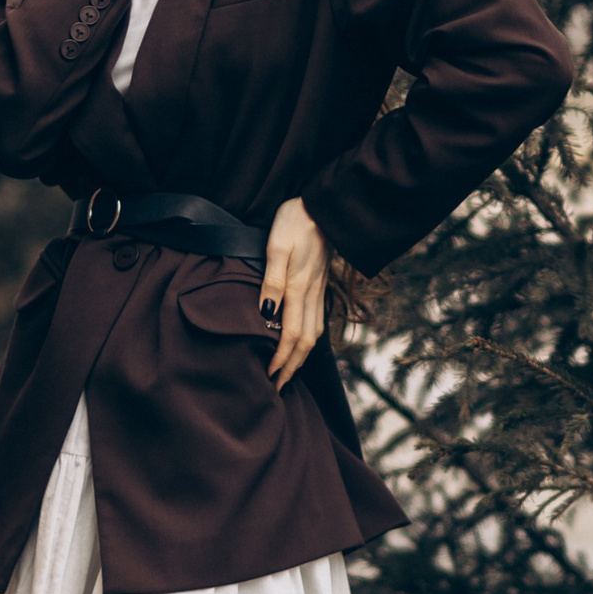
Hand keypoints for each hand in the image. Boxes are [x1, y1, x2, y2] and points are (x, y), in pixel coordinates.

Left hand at [261, 198, 327, 392]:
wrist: (326, 206)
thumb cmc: (296, 222)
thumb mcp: (277, 246)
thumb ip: (272, 281)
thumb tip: (266, 315)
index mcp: (300, 288)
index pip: (290, 335)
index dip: (280, 359)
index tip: (268, 377)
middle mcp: (312, 295)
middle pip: (305, 342)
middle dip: (292, 367)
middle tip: (277, 387)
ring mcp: (319, 291)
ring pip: (314, 334)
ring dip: (301, 357)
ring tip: (288, 372)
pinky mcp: (320, 286)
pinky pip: (317, 321)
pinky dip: (308, 340)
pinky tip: (301, 343)